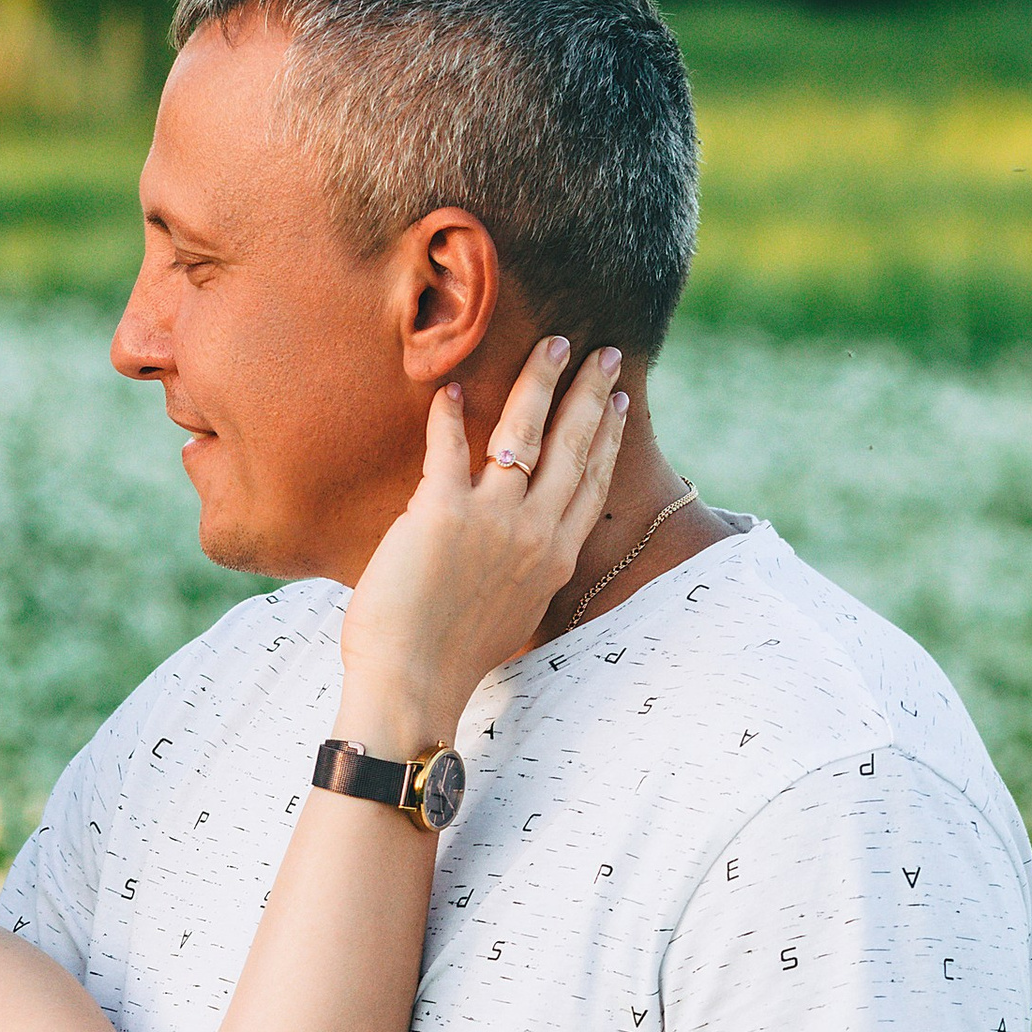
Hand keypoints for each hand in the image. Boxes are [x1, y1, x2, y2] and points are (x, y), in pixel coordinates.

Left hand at [338, 336, 627, 743]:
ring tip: (551, 344)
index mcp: (553, 559)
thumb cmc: (447, 663)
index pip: (590, 482)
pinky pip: (448, 448)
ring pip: (525, 432)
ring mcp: (491, 520)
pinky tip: (452, 389)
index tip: (618, 401)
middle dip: (589, 391)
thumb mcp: (510, 616)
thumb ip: (519, 575)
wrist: (412, 686)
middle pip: (573, 446)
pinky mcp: (441, 513)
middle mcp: (533, 533)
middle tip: (599, 350)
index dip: (607, 437)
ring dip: (540, 381)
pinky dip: (450, 416)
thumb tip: (513, 555)